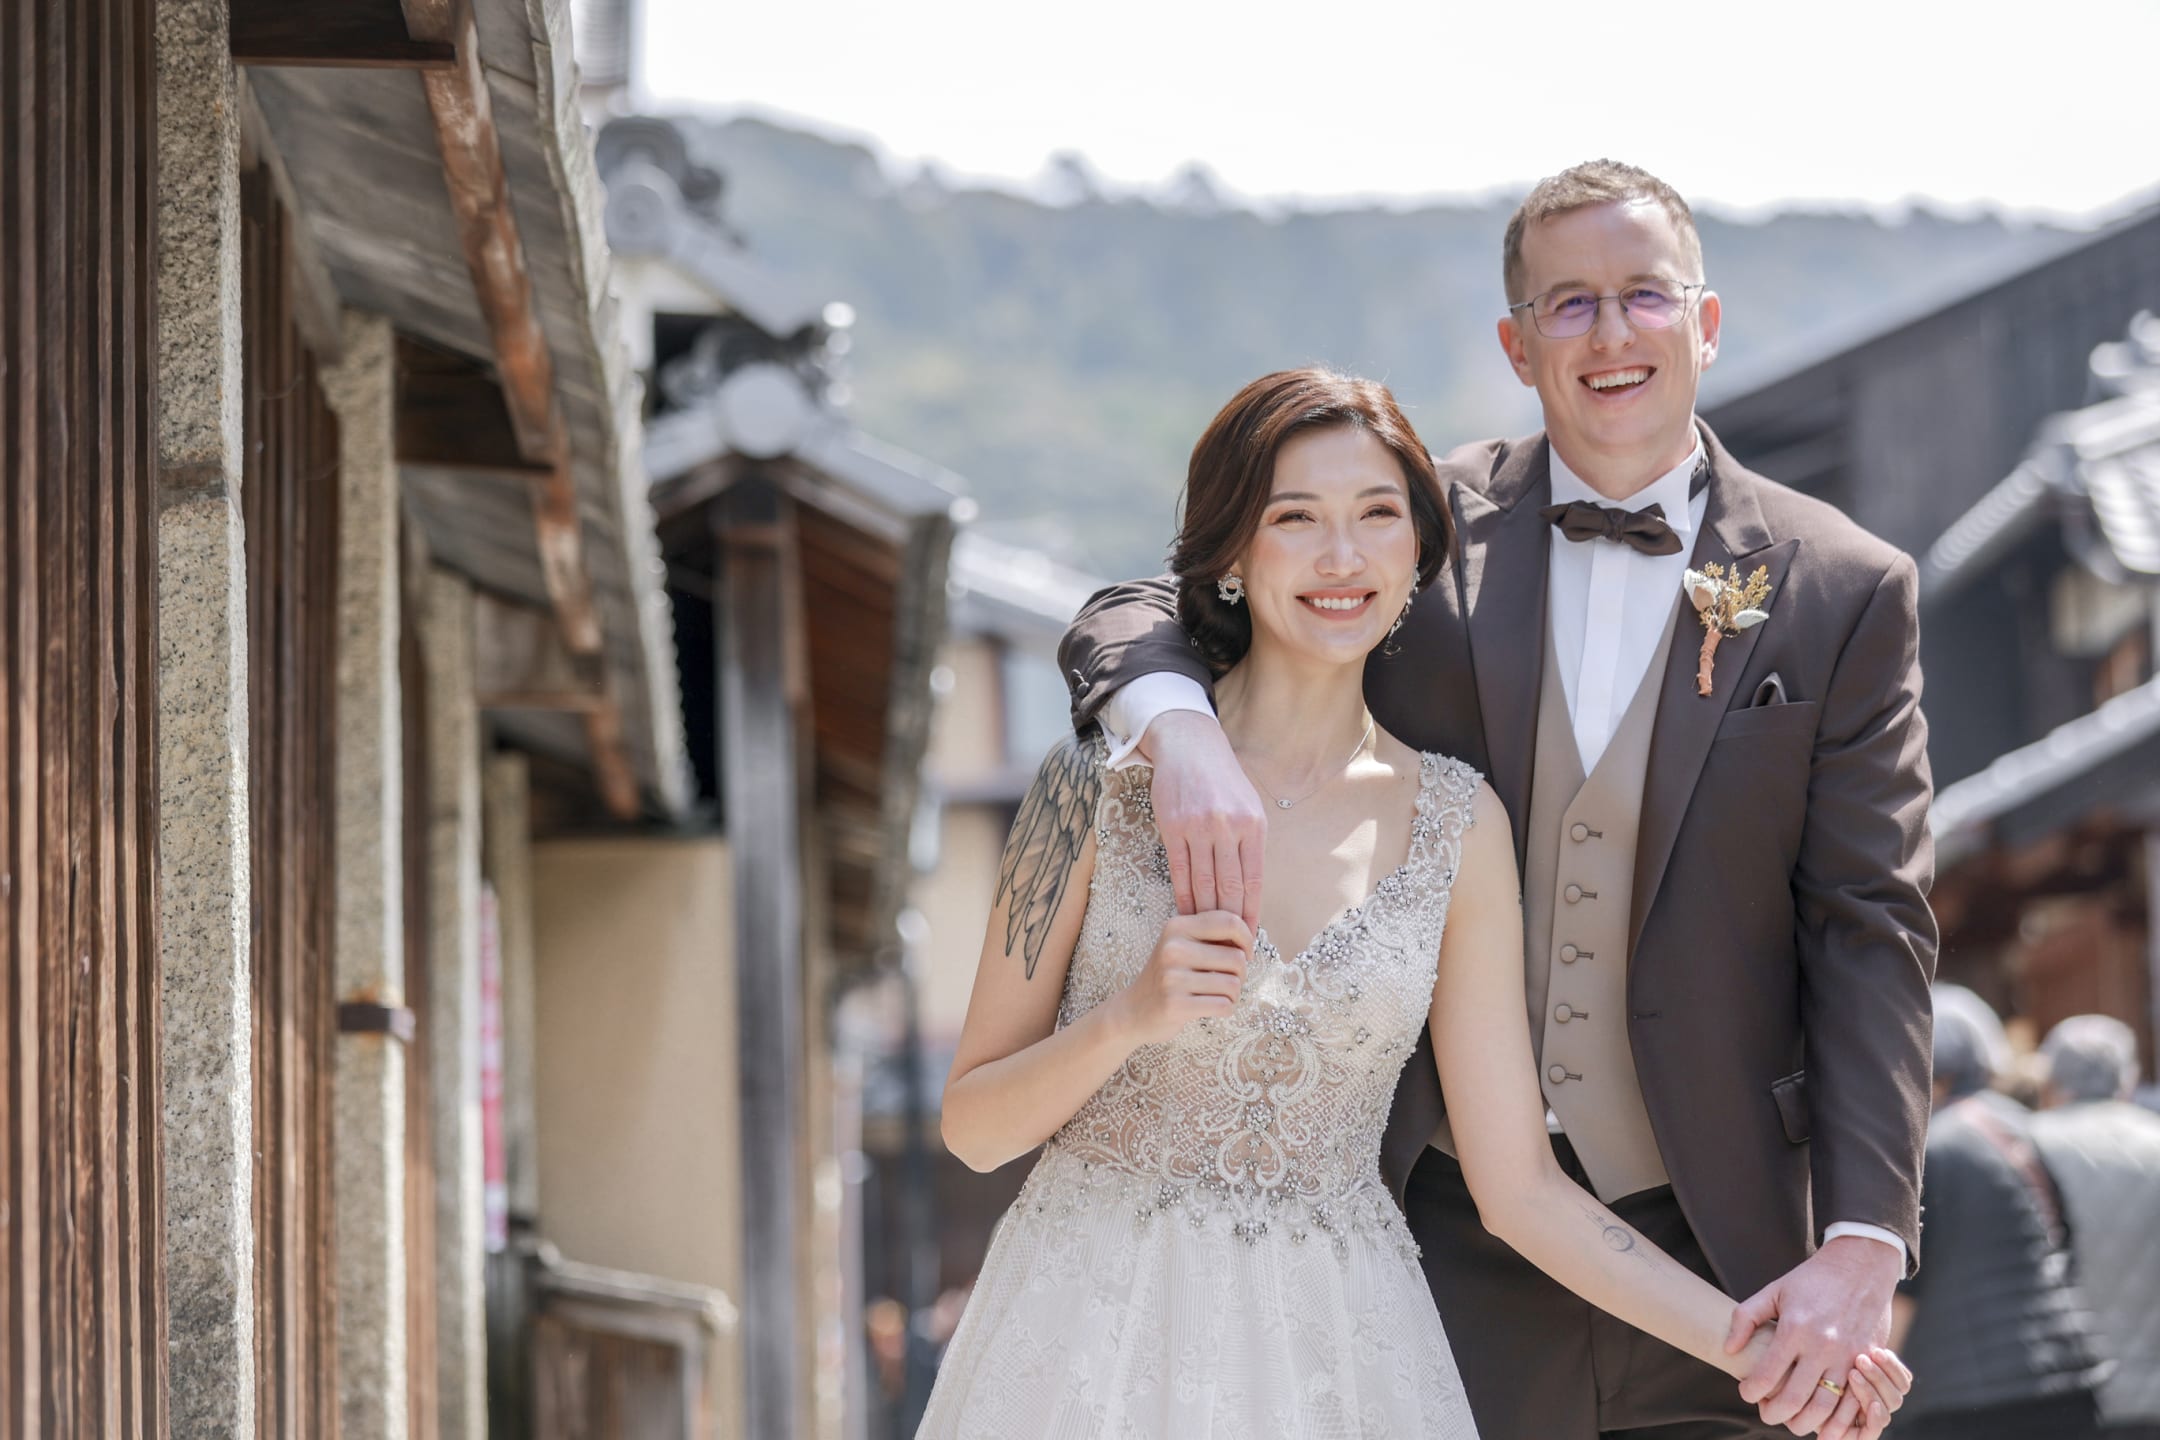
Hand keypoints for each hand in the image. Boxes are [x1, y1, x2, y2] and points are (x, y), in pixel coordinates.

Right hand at [1108, 910, 1251, 1046]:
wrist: (1133, 1010)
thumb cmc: (1169, 976)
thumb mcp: (1182, 945)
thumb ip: (1212, 935)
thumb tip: (1250, 936)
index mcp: (1177, 927)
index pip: (1229, 921)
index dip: (1247, 939)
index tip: (1245, 953)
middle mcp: (1173, 948)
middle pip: (1236, 958)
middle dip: (1240, 974)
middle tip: (1227, 980)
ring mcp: (1172, 977)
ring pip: (1233, 985)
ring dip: (1232, 995)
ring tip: (1216, 995)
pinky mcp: (1175, 1004)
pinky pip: (1223, 1006)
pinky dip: (1224, 1009)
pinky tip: (1210, 1007)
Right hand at [1141, 711, 1266, 927]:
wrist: (1190, 748)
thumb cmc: (1223, 781)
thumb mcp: (1250, 807)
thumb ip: (1252, 844)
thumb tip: (1251, 889)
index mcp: (1253, 825)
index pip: (1254, 880)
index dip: (1250, 912)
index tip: (1248, 936)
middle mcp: (1227, 827)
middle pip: (1229, 887)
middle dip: (1229, 922)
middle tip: (1228, 948)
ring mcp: (1198, 828)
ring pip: (1203, 883)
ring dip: (1205, 915)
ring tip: (1207, 939)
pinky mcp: (1172, 828)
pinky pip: (1179, 871)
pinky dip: (1183, 896)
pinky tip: (1186, 914)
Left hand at [1724, 1236, 1899, 1433]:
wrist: (1861, 1265)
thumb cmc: (1812, 1279)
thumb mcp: (1773, 1291)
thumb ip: (1746, 1318)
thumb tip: (1729, 1349)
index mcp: (1795, 1329)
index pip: (1767, 1374)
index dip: (1751, 1391)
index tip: (1746, 1393)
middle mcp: (1822, 1346)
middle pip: (1794, 1398)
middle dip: (1774, 1414)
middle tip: (1765, 1413)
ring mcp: (1848, 1356)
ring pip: (1824, 1407)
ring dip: (1804, 1422)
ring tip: (1790, 1420)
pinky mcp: (1868, 1361)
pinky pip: (1853, 1401)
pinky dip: (1837, 1419)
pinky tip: (1822, 1421)